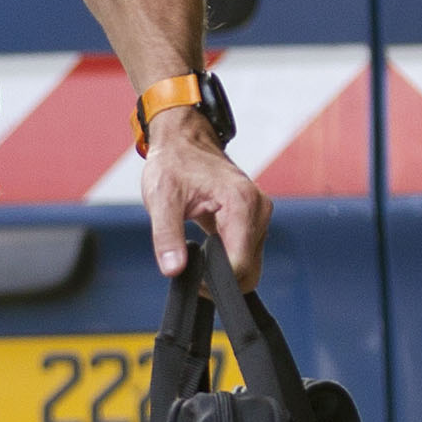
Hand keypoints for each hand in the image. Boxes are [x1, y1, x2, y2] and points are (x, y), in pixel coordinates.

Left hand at [143, 106, 267, 286]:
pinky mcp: (254, 218)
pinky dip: (228, 258)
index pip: (240, 264)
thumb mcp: (161, 199)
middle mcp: (258, 209)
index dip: (214, 280)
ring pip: (250, 263)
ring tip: (196, 252)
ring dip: (224, 268)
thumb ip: (167, 236)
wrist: (184, 140)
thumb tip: (174, 269)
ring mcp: (259, 214)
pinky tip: (208, 246)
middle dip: (220, 278)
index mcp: (241, 203)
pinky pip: (247, 252)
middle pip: (249, 268)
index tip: (190, 276)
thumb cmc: (173, 163)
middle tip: (189, 265)